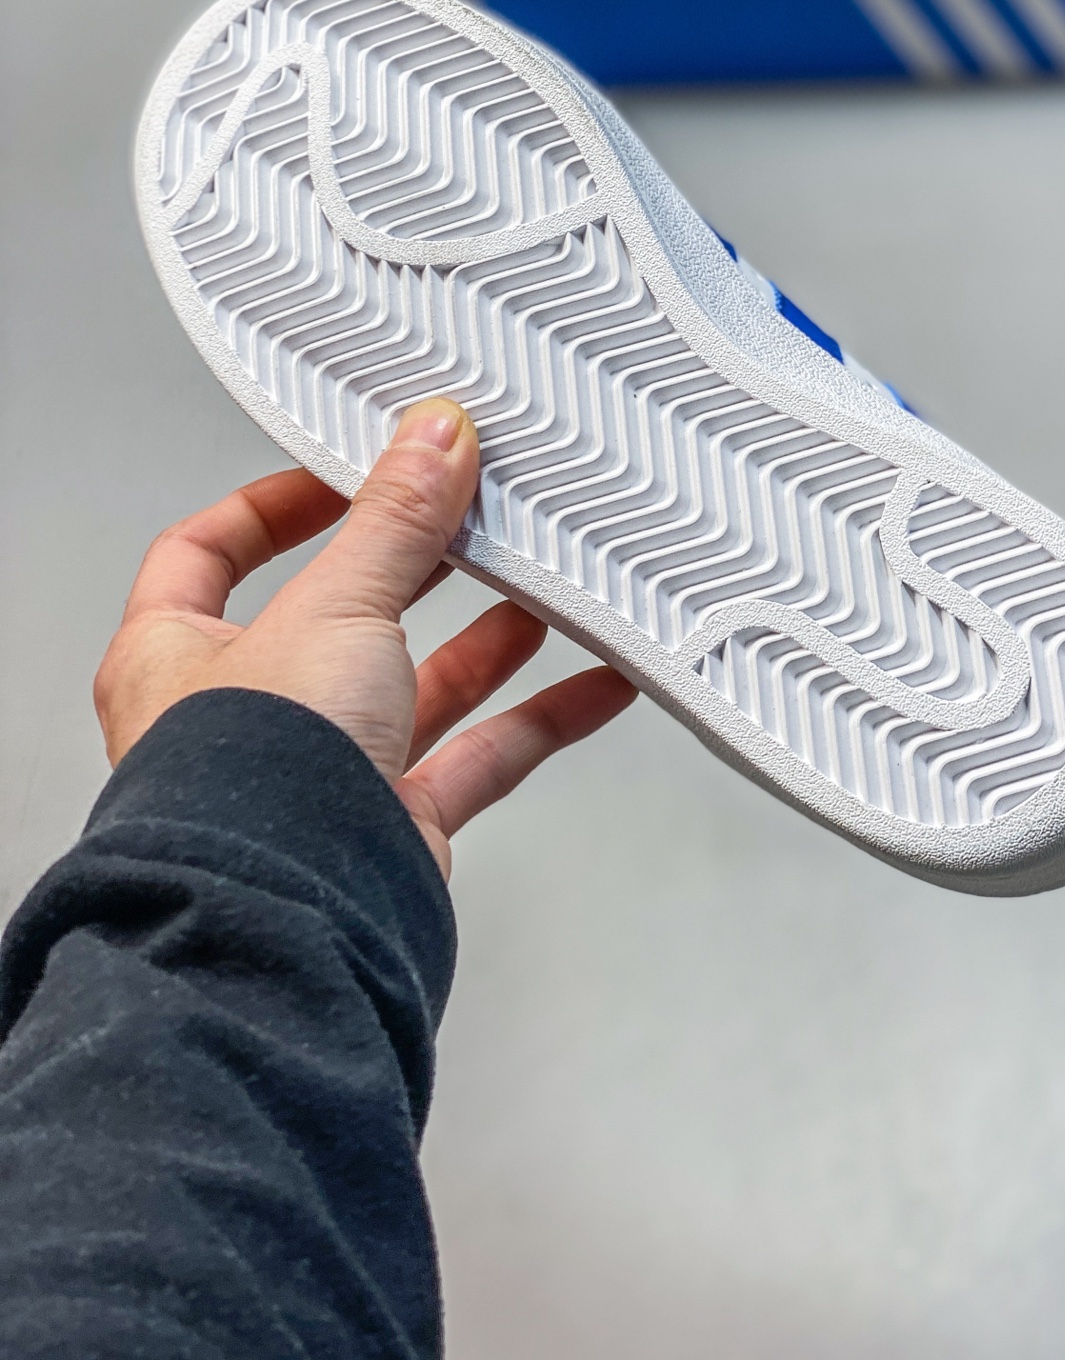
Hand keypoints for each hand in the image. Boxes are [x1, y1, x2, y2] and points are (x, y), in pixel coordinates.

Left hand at [94, 398, 637, 877]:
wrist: (289, 919)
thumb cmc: (252, 781)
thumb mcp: (335, 606)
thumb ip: (393, 522)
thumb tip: (430, 439)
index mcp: (176, 654)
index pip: (208, 552)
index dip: (274, 506)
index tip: (347, 473)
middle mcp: (243, 717)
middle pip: (336, 616)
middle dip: (412, 568)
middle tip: (471, 518)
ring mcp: (318, 775)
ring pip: (414, 687)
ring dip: (486, 639)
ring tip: (547, 587)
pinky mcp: (389, 826)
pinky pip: (476, 757)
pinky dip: (537, 719)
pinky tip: (592, 685)